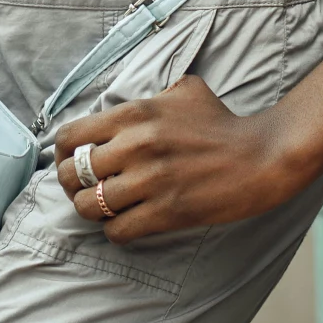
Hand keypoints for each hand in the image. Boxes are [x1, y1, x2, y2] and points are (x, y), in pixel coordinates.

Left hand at [54, 74, 304, 240]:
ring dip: (92, 211)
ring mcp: (150, 181)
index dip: (62, 153)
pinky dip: (116, 231)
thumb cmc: (222, 123)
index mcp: (135, 114)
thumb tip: (122, 104)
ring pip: (88, 207)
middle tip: (87, 188)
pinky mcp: (166, 212)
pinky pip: (117, 231)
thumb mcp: (185, 91)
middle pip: (72, 175)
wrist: (260, 156)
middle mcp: (136, 145)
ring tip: (106, 208)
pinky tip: (128, 222)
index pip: (70, 136)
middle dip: (73, 185)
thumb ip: (150, 94)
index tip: (72, 161)